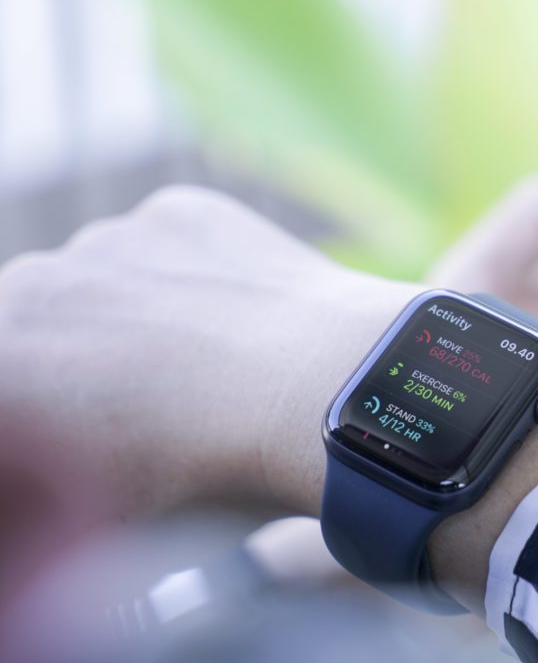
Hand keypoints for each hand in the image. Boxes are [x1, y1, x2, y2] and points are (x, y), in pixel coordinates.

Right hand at [0, 187, 417, 547]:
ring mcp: (106, 239)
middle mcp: (30, 287)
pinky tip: (238, 321)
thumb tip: (80, 444)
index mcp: (3, 365)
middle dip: (79, 360)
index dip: (56, 408)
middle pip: (41, 325)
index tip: (94, 431)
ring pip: (102, 280)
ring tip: (208, 365)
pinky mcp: (174, 212)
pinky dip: (192, 278)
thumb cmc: (213, 473)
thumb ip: (59, 471)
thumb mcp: (105, 512)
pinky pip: (166, 247)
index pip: (23, 385)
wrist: (318, 395)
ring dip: (132, 313)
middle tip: (149, 404)